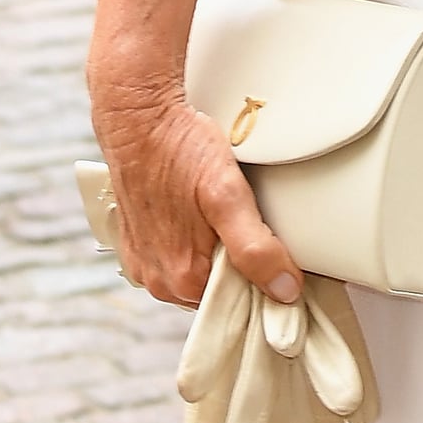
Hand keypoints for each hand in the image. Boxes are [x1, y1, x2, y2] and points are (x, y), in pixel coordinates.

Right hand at [88, 80, 300, 309]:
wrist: (137, 120)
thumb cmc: (181, 150)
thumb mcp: (227, 194)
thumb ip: (255, 248)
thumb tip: (286, 291)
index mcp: (184, 279)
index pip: (242, 302)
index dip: (266, 281)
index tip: (282, 258)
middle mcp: (159, 281)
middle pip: (219, 290)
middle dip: (241, 268)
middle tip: (256, 229)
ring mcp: (144, 265)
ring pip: (198, 274)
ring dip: (217, 255)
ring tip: (227, 218)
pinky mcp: (136, 247)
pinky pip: (175, 260)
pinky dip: (193, 245)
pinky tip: (202, 217)